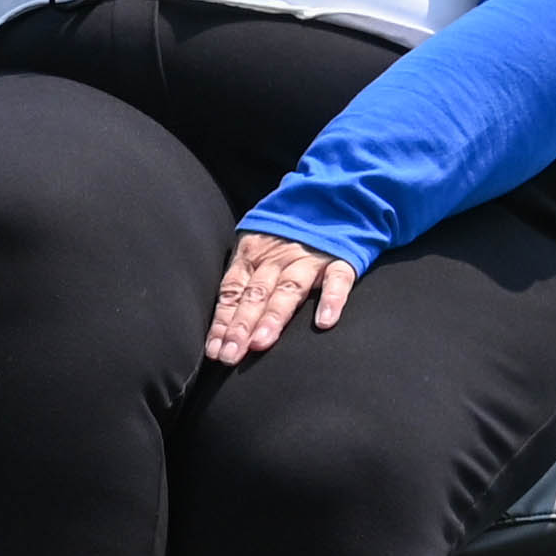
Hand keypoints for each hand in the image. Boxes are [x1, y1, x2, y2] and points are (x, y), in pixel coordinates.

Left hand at [208, 230, 354, 364]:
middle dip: (241, 326)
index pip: (233, 292)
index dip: (223, 322)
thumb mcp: (258, 246)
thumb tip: (222, 326)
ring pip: (289, 289)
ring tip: (261, 342)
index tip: (215, 350)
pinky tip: (324, 322)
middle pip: (256, 295)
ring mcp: (310, 259)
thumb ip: (244, 279)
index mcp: (254, 255)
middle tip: (231, 355)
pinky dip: (332, 300)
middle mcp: (278, 258)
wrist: (332, 200)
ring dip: (273, 317)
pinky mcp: (341, 259)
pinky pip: (337, 280)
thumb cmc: (288, 234)